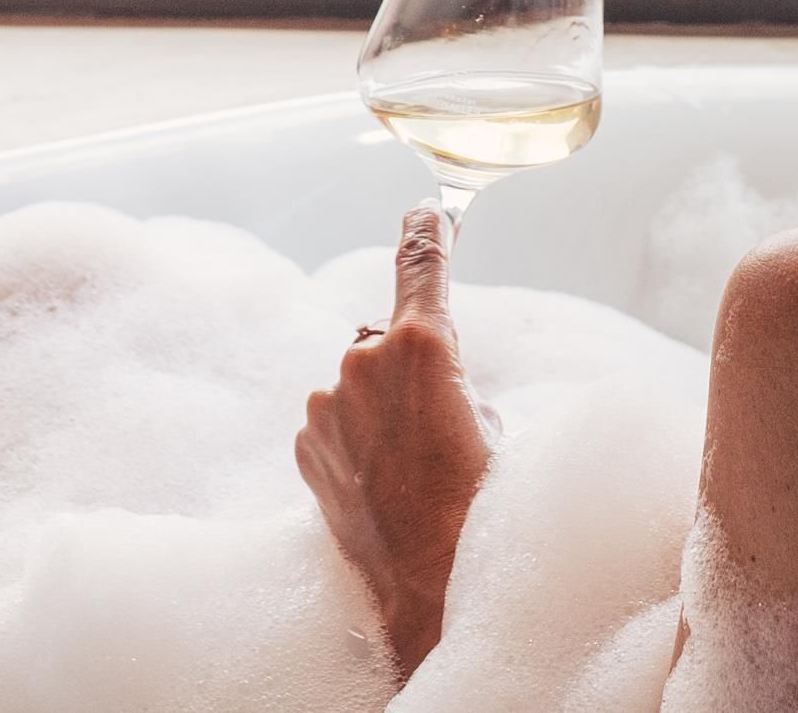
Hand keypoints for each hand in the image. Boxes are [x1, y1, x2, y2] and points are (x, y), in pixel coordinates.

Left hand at [297, 203, 494, 676]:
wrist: (427, 586)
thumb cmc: (478, 506)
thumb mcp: (491, 429)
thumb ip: (454, 383)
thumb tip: (434, 387)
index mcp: (422, 345)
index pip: (420, 264)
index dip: (427, 233)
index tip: (426, 210)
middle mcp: (363, 361)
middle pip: (386, 337)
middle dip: (407, 368)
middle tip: (437, 428)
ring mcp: (326, 403)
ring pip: (358, 384)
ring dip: (379, 409)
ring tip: (409, 471)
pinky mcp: (306, 443)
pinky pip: (335, 422)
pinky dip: (354, 440)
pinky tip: (380, 484)